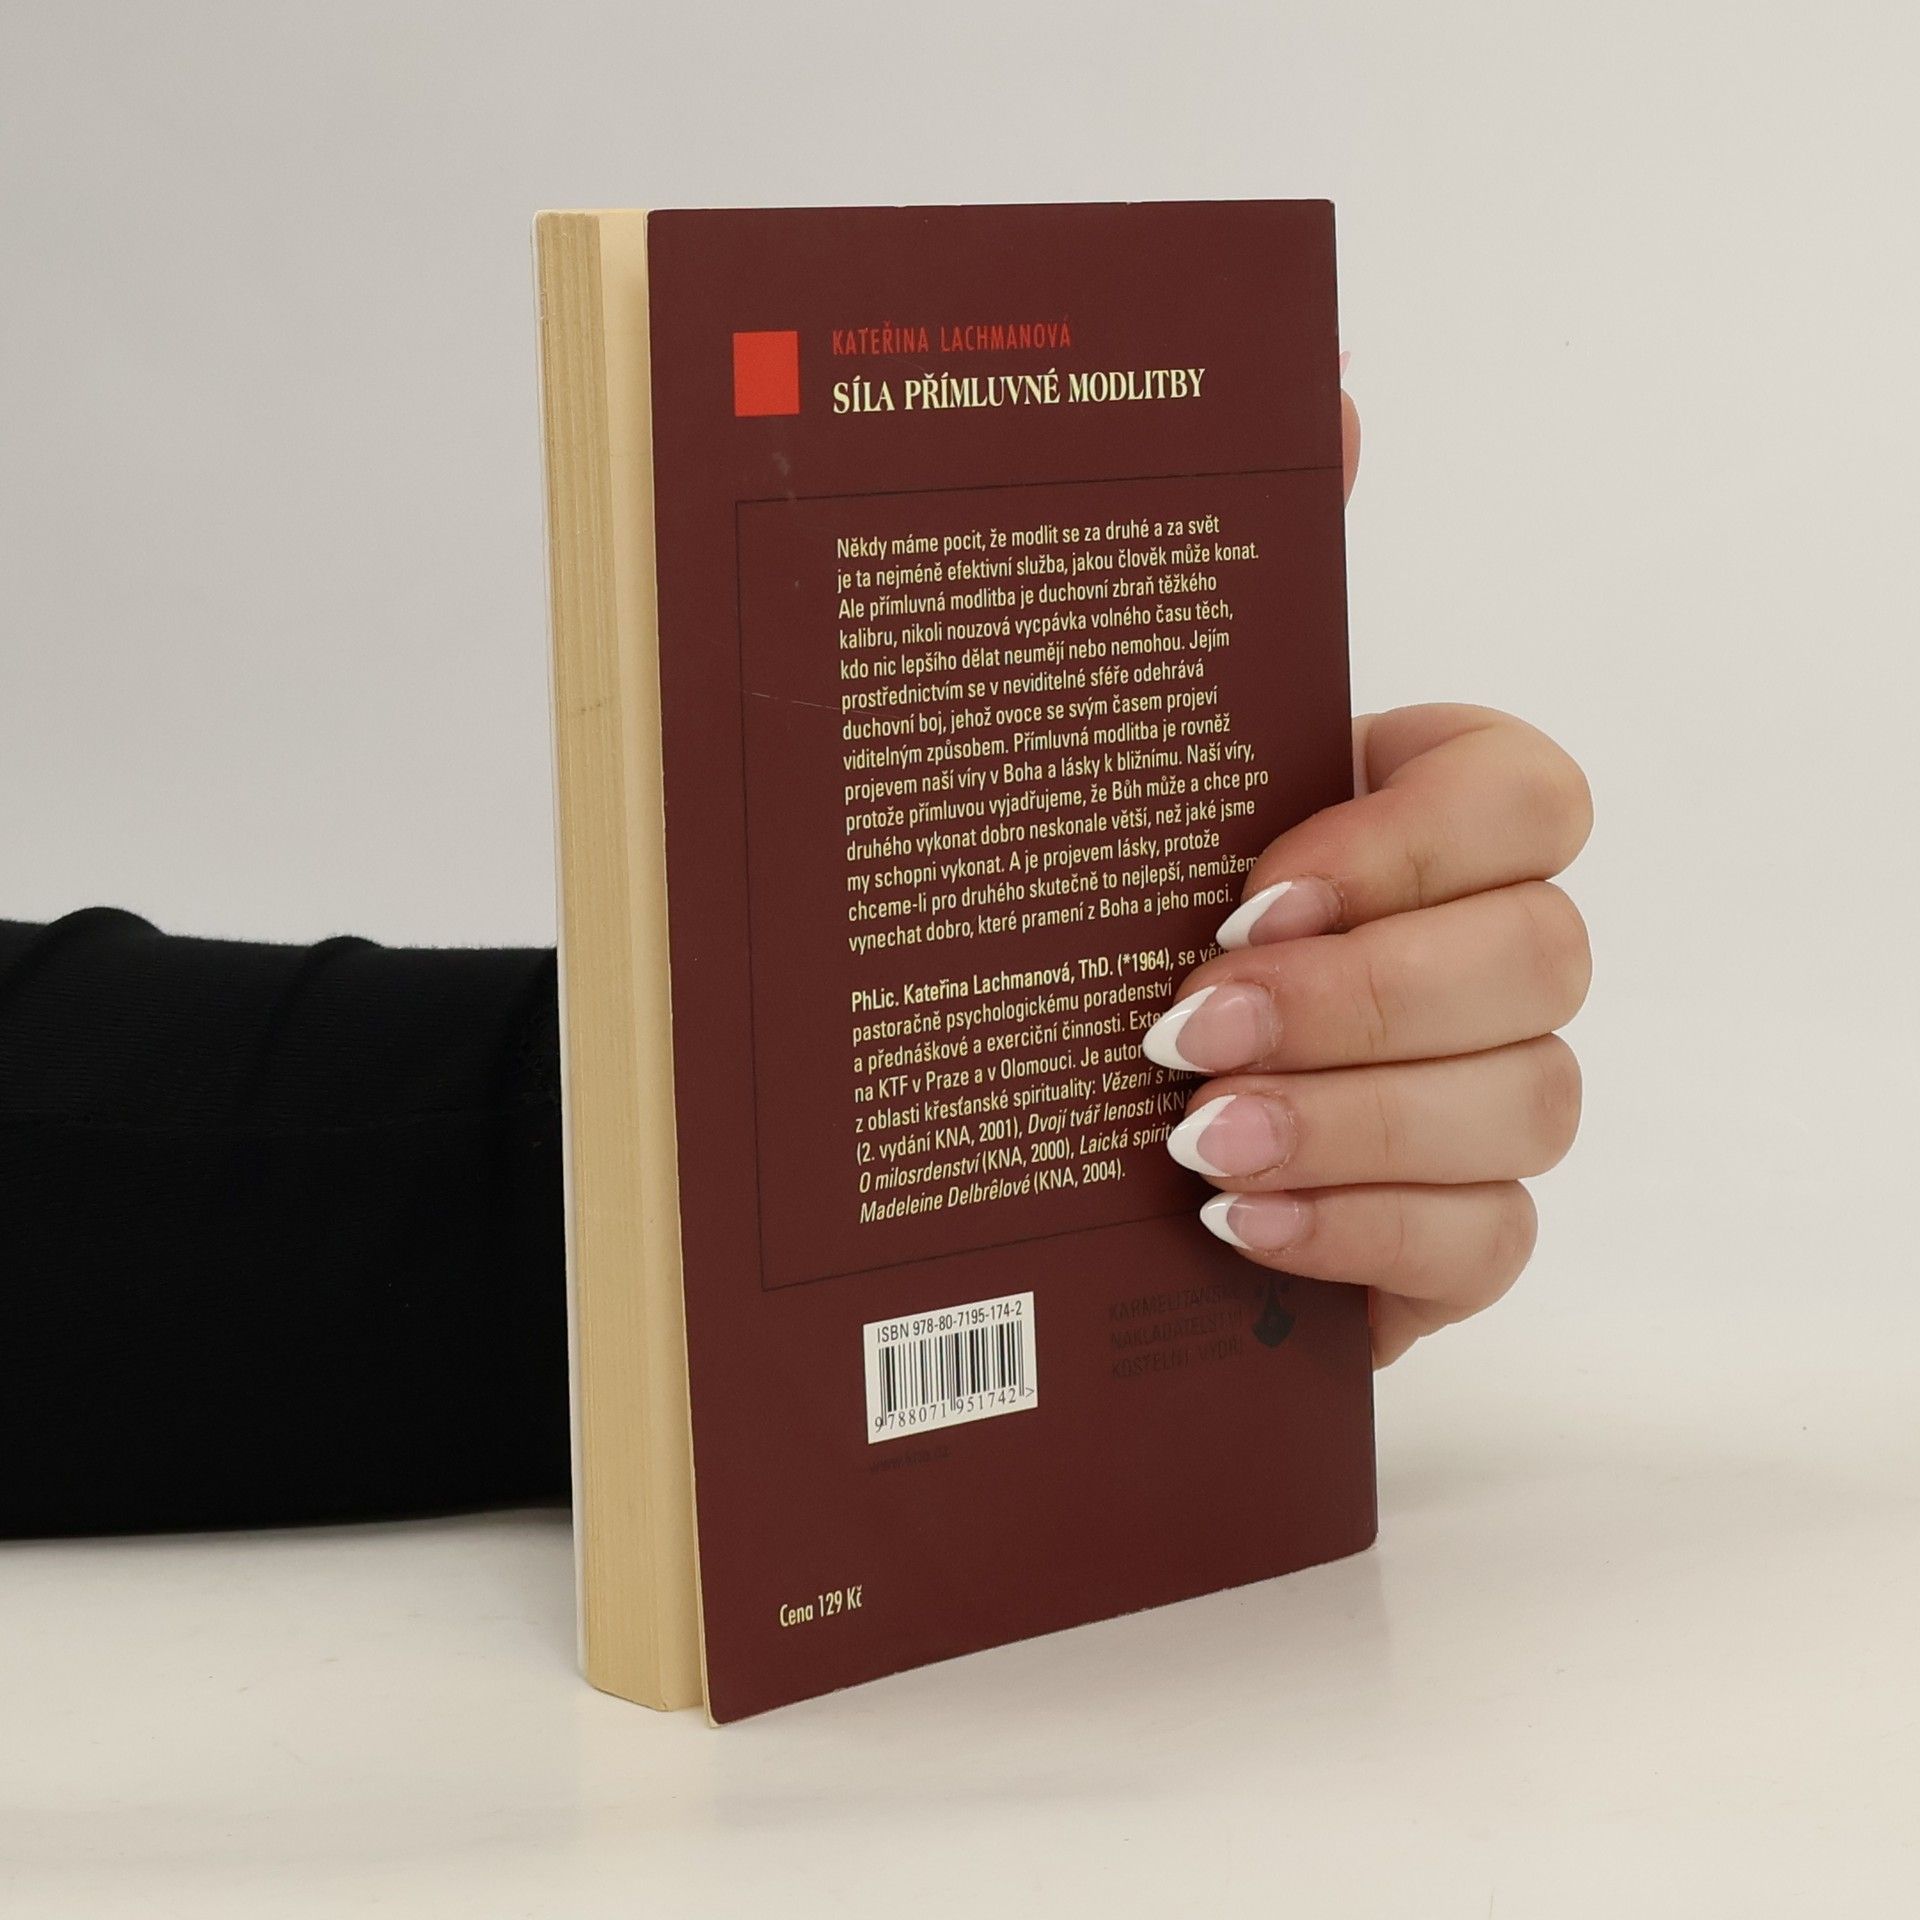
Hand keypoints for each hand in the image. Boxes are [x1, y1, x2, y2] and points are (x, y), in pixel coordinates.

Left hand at [1141, 392, 1593, 1364]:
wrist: (1077, 1105)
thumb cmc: (1125, 916)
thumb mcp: (1150, 756)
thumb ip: (1244, 582)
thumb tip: (1322, 389)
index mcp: (1425, 823)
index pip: (1527, 796)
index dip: (1413, 842)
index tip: (1252, 886)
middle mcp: (1484, 950)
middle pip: (1542, 957)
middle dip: (1366, 998)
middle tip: (1189, 1024)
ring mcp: (1483, 1094)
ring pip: (1530, 1104)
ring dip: (1358, 1121)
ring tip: (1193, 1141)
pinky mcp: (1452, 1228)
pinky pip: (1491, 1241)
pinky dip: (1370, 1236)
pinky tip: (1238, 1224)